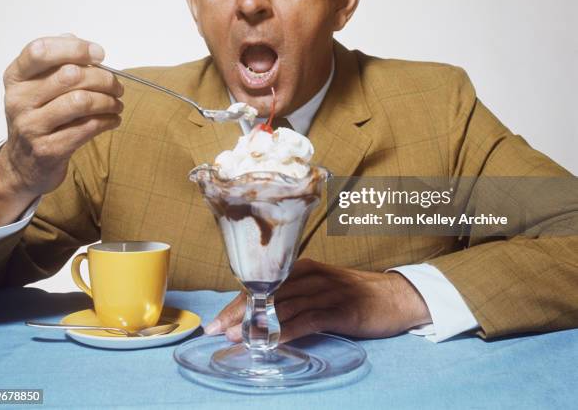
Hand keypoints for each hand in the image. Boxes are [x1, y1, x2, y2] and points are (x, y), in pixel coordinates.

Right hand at [0, 34, 122, 227]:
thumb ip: (55, 62)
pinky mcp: (48, 149)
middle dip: (104, 79)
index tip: (100, 54)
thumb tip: (74, 39)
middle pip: (71, 75)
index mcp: (16, 78)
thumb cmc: (39, 117)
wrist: (24, 164)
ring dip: (109, 101)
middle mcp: (18, 100)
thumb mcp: (38, 87)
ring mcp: (31, 126)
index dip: (76, 48)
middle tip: (117, 87)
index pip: (41, 50)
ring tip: (117, 104)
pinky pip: (88, 127)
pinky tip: (113, 120)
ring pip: (81, 101)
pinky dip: (108, 121)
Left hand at [205, 258, 431, 342]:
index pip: (262, 284)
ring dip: (258, 323)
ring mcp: (325, 291)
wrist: (394, 297)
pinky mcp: (340, 309)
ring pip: (284, 306)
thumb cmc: (352, 294)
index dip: (237, 302)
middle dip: (239, 313)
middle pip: (267, 294)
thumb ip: (294, 296)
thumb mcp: (320, 288)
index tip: (217, 319)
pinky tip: (271, 342)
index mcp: (303, 268)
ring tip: (237, 337)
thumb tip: (260, 315)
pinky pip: (308, 320)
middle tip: (217, 330)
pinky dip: (287, 331)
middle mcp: (310, 276)